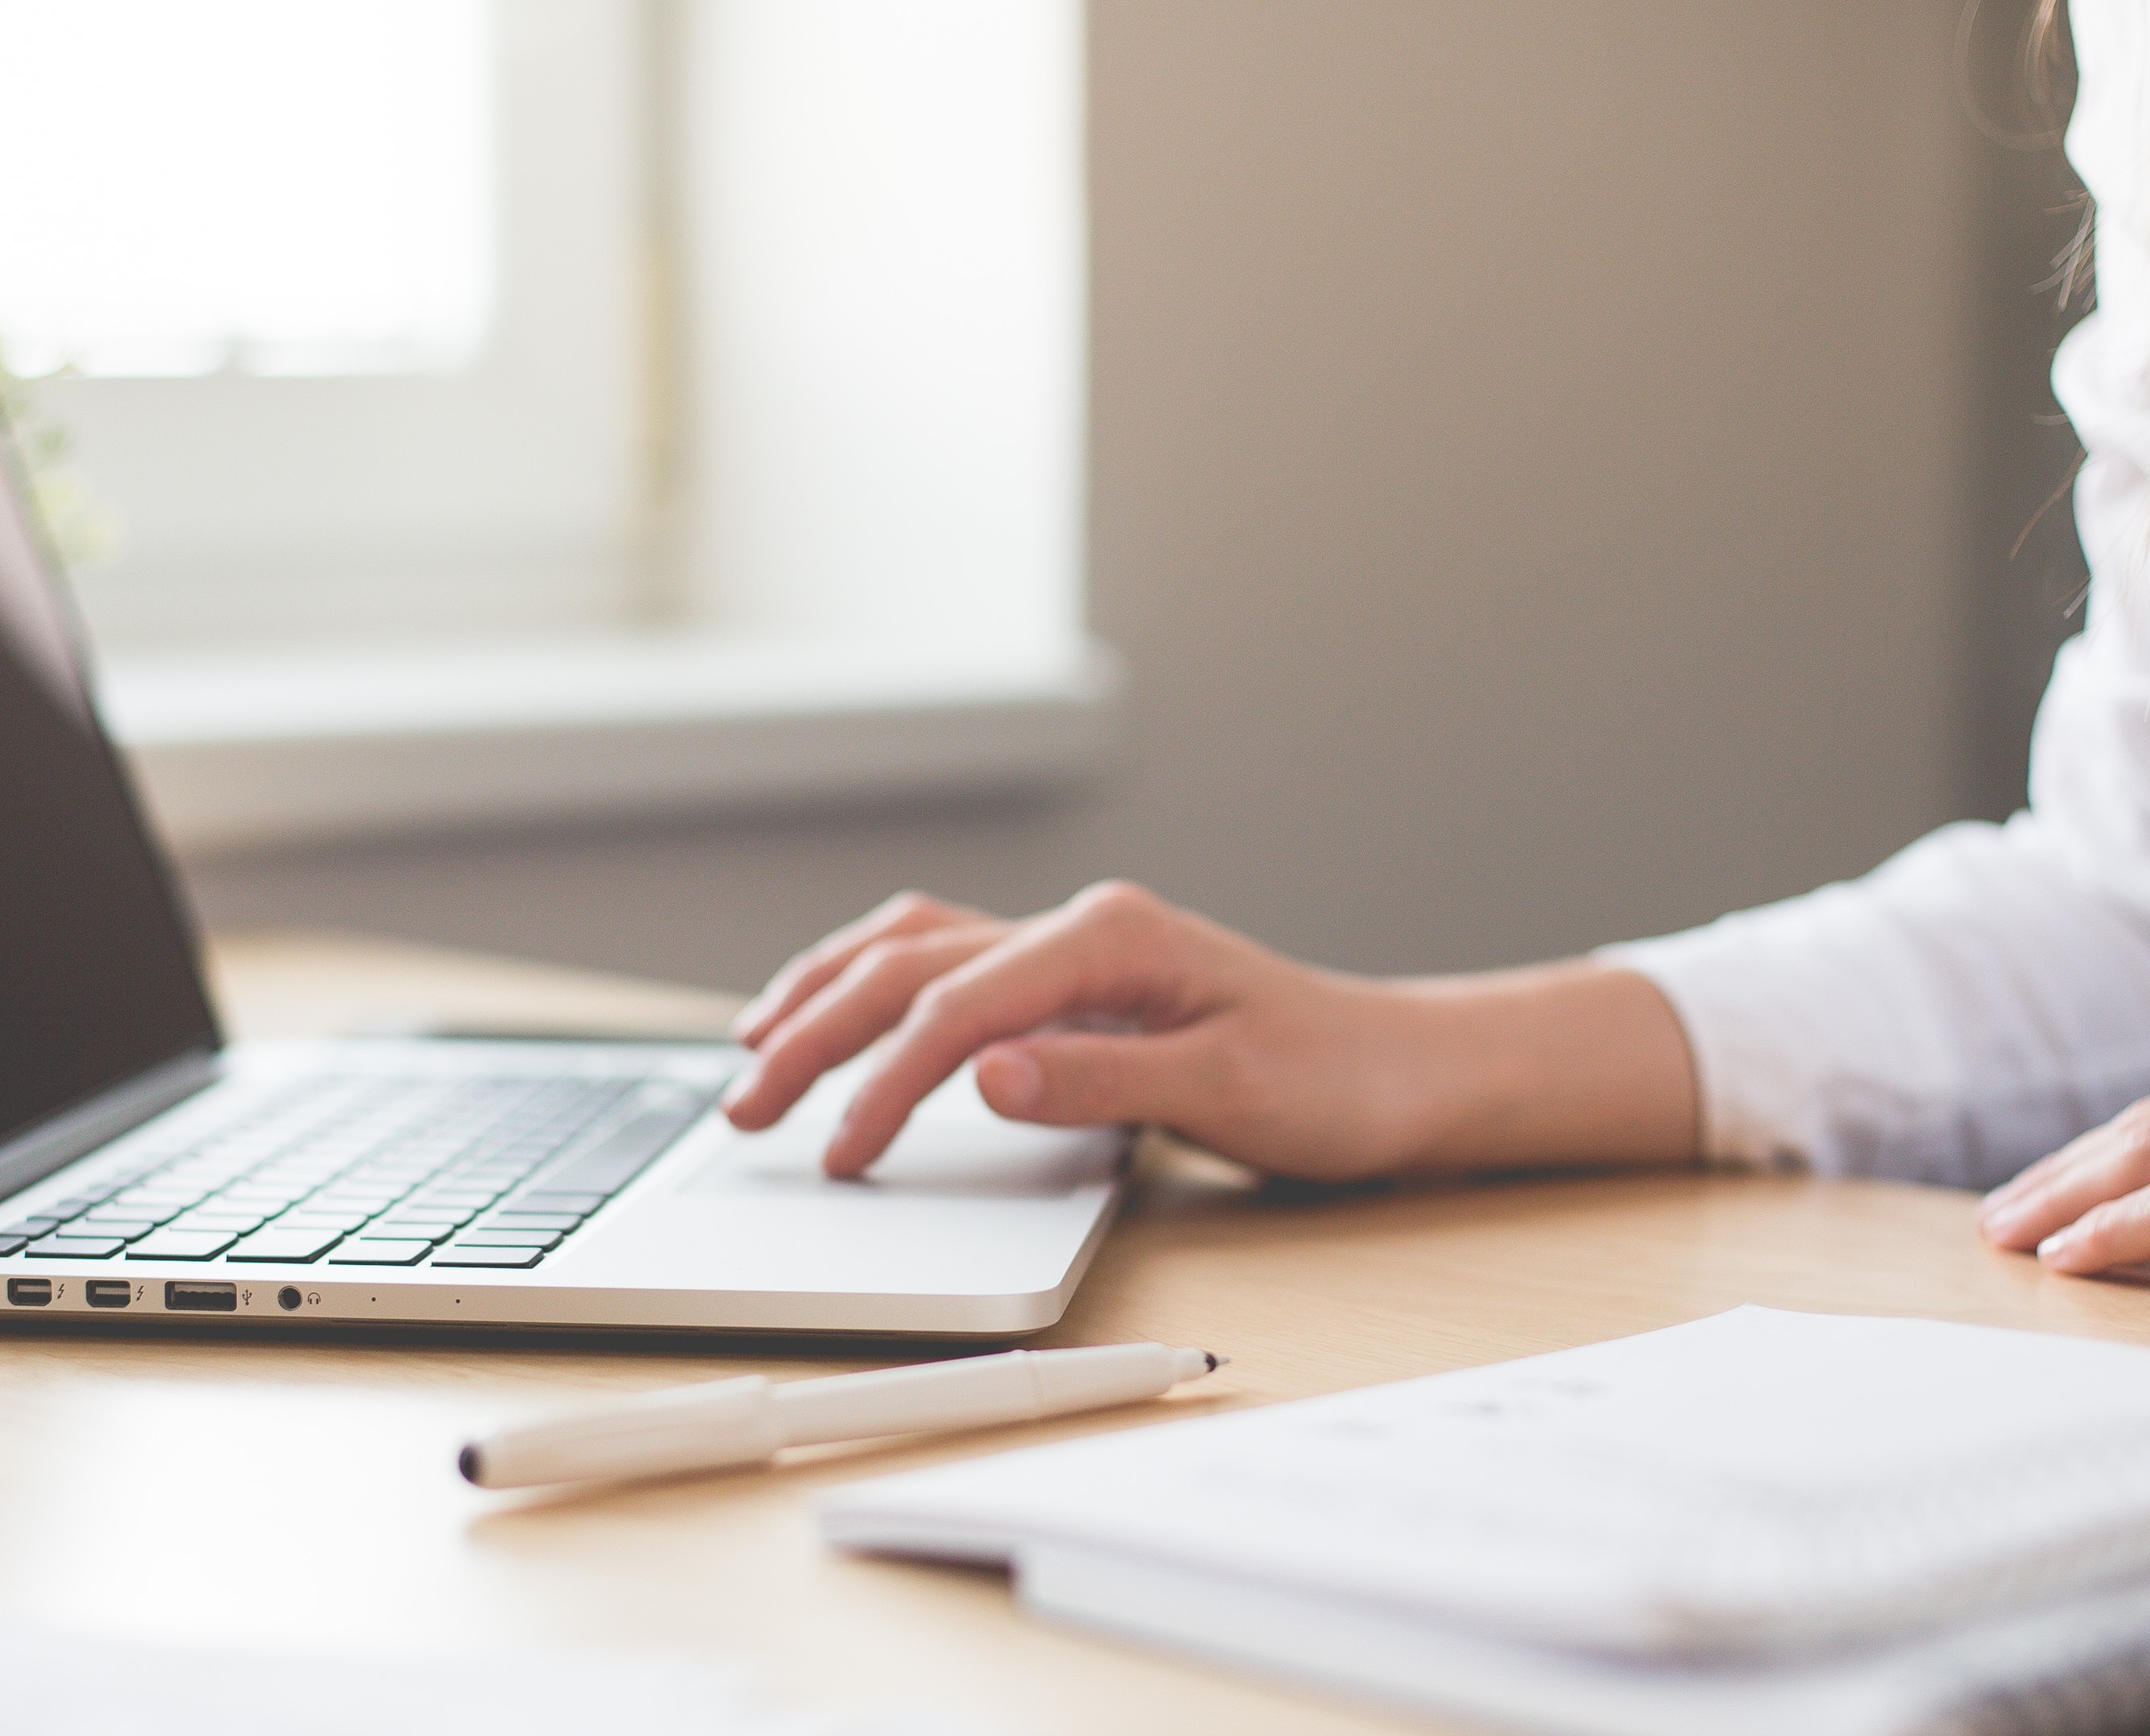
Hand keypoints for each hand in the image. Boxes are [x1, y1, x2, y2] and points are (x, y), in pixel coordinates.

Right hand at [721, 881, 1697, 1180]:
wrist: (1404, 1071)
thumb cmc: (1335, 1082)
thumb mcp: (1231, 1093)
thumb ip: (1101, 1082)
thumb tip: (981, 1075)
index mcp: (1111, 941)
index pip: (958, 1007)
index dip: (884, 1083)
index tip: (840, 1156)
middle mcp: (1080, 929)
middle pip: (908, 966)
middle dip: (813, 1033)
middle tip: (745, 1111)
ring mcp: (1072, 950)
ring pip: (910, 948)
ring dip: (823, 994)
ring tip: (750, 1050)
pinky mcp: (1072, 983)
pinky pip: (944, 965)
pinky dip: (873, 988)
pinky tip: (838, 1017)